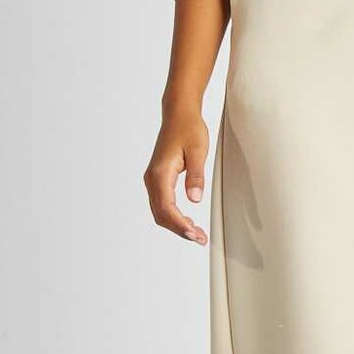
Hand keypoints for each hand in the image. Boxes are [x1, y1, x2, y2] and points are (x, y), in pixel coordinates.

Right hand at [145, 109, 210, 243]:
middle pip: (161, 214)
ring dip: (176, 225)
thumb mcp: (198, 151)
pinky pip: (162, 203)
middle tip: (200, 238)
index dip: (179, 224)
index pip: (166, 207)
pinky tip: (188, 221)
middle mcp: (152, 178)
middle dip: (179, 229)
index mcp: (160, 173)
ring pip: (160, 211)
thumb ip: (196, 176)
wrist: (179, 114)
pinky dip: (173, 216)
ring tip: (197, 233)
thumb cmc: (189, 129)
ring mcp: (153, 179)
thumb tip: (194, 200)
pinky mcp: (158, 178)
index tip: (195, 234)